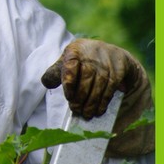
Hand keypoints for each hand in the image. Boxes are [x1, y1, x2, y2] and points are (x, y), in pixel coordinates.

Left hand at [41, 38, 153, 155]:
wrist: (112, 54)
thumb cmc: (84, 60)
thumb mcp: (68, 60)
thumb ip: (56, 71)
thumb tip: (46, 82)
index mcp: (75, 49)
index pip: (70, 64)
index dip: (69, 81)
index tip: (68, 97)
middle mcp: (91, 53)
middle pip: (86, 76)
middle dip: (80, 96)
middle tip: (76, 110)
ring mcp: (106, 61)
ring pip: (99, 84)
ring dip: (92, 102)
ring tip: (86, 114)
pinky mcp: (118, 70)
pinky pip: (110, 88)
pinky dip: (104, 101)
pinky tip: (98, 110)